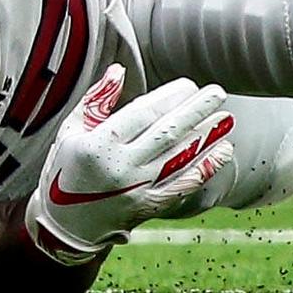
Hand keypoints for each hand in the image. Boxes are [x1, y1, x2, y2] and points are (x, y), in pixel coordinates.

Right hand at [21, 66, 234, 261]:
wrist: (66, 221)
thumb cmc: (65, 167)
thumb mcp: (71, 130)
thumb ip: (96, 100)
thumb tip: (118, 71)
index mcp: (98, 144)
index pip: (141, 114)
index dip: (168, 97)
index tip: (189, 84)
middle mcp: (121, 166)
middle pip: (167, 133)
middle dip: (196, 111)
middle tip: (218, 93)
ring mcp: (138, 189)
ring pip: (180, 157)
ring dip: (207, 137)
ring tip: (226, 118)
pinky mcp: (149, 206)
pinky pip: (183, 185)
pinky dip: (205, 168)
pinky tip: (222, 151)